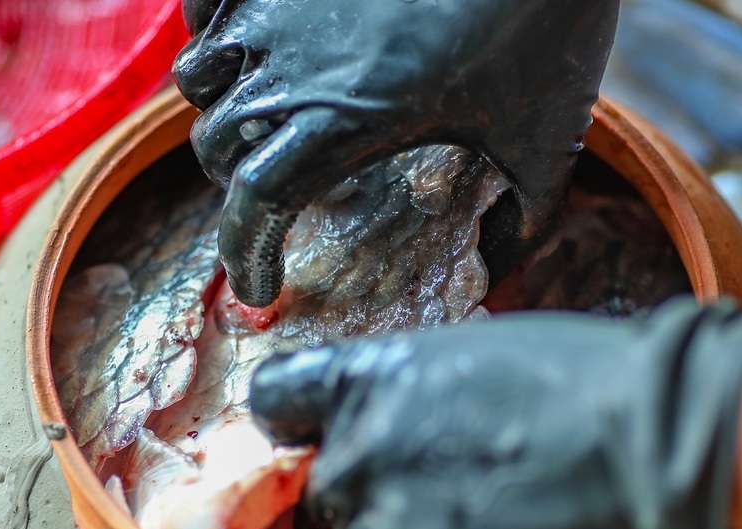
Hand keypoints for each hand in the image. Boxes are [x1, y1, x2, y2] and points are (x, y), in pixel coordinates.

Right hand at [173, 0, 621, 306]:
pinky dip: (210, 34)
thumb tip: (498, 269)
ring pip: (197, 75)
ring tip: (260, 115)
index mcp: (342, 122)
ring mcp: (276, 5)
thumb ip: (524, 219)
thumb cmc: (544, 24)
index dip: (244, 256)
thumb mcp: (543, 139)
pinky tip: (253, 46)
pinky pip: (202, 7)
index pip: (254, 206)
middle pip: (216, 144)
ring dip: (219, 107)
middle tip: (276, 191)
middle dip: (236, 182)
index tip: (259, 288)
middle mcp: (290, 66)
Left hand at [249, 298, 741, 528]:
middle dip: (361, 485)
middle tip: (428, 480)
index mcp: (365, 379)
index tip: (310, 430)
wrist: (648, 442)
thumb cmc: (577, 376)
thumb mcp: (470, 354)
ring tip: (465, 515)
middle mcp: (357, 449)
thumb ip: (408, 389)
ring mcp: (387, 519)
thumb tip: (396, 415)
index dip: (294, 417)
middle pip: (319, 484)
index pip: (275, 399)